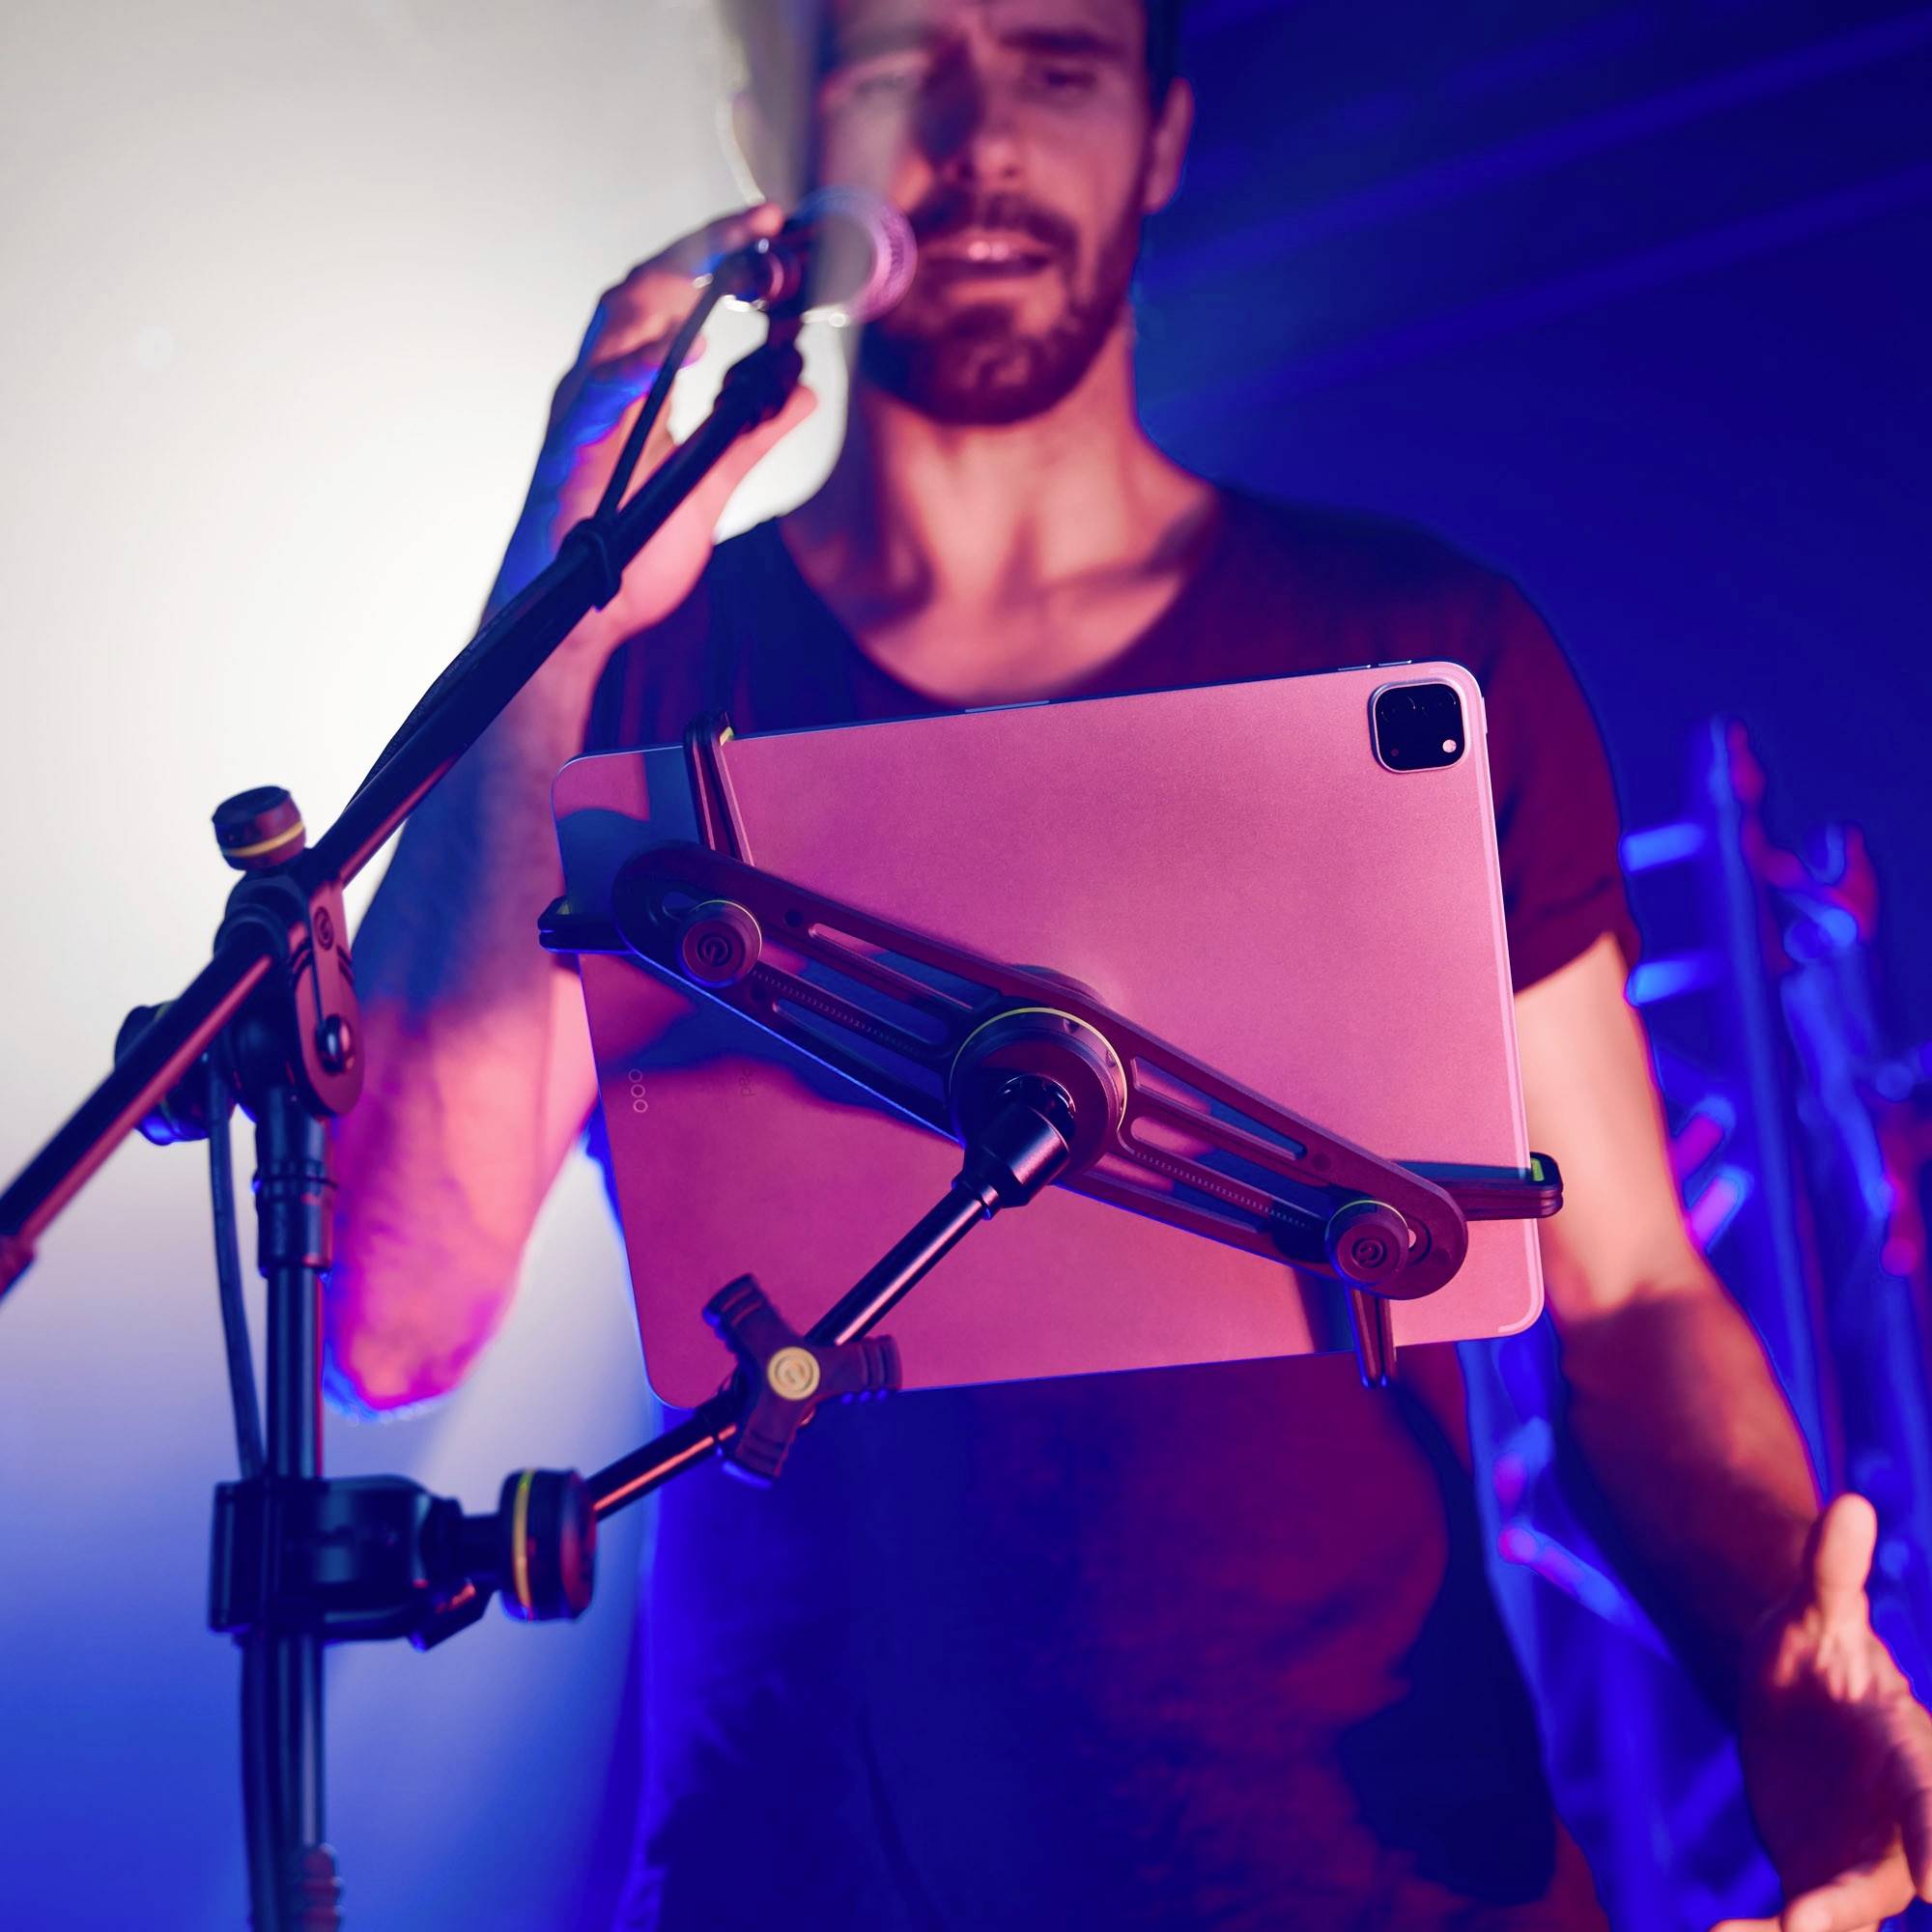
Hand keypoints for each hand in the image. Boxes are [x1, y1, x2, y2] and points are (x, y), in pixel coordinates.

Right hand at [494, 202, 817, 676]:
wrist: (575, 619)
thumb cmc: (626, 554)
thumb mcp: (710, 485)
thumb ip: (751, 435)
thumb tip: (800, 390)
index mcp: (636, 385)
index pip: (676, 296)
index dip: (721, 256)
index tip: (773, 228)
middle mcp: (605, 383)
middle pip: (647, 285)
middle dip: (706, 247)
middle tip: (764, 224)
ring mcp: (584, 411)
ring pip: (619, 320)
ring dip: (676, 284)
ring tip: (733, 264)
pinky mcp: (571, 450)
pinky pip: (600, 395)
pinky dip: (639, 368)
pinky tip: (681, 353)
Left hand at [1711, 1494, 1931, 1931]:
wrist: (1800, 1704)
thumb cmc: (1824, 1656)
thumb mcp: (1818, 1613)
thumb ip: (1832, 1573)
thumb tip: (1850, 1504)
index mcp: (1910, 1758)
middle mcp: (1899, 1830)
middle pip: (1889, 1884)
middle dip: (1855, 1912)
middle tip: (1811, 1929)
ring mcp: (1860, 1867)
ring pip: (1837, 1917)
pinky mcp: (1815, 1886)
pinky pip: (1790, 1923)